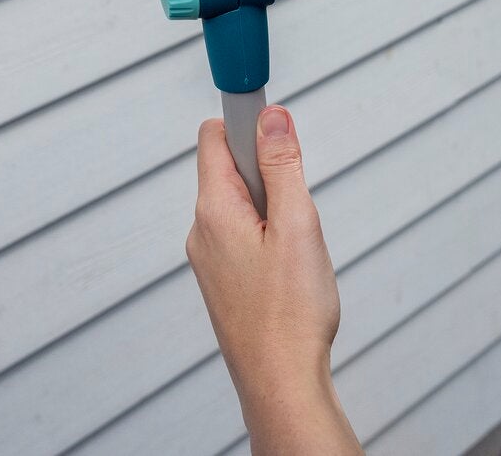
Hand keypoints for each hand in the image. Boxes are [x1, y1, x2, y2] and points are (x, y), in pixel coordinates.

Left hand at [187, 105, 361, 454]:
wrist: (281, 383)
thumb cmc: (290, 315)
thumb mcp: (298, 225)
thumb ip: (283, 165)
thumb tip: (271, 116)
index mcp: (214, 210)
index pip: (214, 136)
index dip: (247, 123)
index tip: (275, 125)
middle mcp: (202, 231)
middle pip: (230, 168)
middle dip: (270, 175)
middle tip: (298, 211)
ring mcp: (209, 258)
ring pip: (240, 205)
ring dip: (272, 210)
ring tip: (297, 250)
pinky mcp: (223, 280)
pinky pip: (243, 235)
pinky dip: (268, 238)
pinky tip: (290, 270)